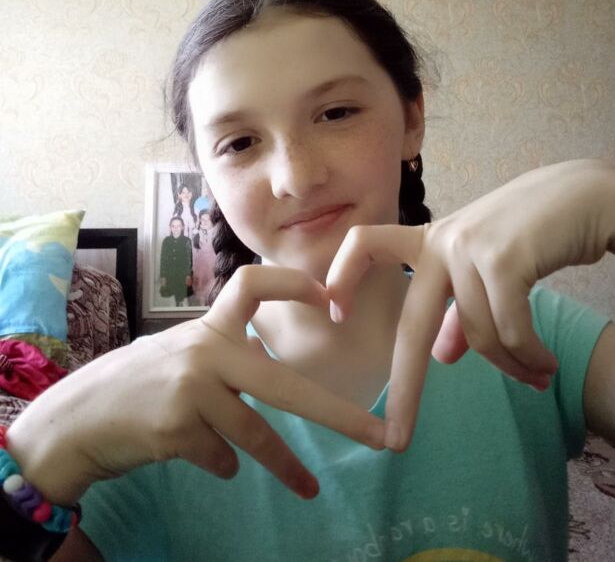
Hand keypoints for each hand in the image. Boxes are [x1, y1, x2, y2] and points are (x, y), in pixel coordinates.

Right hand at [8, 266, 384, 505]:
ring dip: (284, 465)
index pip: (251, 285)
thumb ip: (224, 359)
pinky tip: (196, 454)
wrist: (78, 419)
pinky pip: (220, 456)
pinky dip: (219, 463)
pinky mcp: (176, 429)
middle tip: (378, 435)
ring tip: (308, 487)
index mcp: (208, 327)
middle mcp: (203, 351)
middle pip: (282, 383)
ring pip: (255, 433)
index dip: (292, 284)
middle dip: (335, 414)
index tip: (328, 294)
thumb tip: (268, 374)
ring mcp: (190, 390)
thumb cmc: (138, 385)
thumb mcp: (181, 356)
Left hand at [326, 158, 614, 451]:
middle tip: (397, 441)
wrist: (585, 194)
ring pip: (479, 336)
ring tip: (537, 375)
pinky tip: (546, 365)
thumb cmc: (534, 233)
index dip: (342, 276)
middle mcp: (442, 241)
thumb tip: (441, 357)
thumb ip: (461, 308)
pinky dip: (529, 357)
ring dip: (511, 367)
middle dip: (405, 389)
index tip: (334, 314)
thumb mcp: (488, 266)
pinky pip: (510, 331)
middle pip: (412, 324)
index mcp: (430, 240)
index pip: (366, 244)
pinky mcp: (503, 258)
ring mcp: (470, 247)